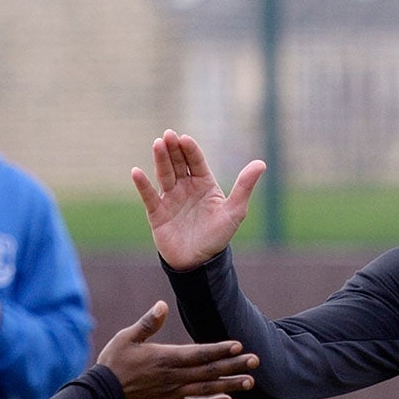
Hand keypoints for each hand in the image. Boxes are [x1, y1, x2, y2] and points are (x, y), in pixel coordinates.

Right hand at [97, 301, 258, 398]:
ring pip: (207, 389)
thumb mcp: (127, 337)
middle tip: (255, 361)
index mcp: (165, 358)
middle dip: (234, 365)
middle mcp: (174, 377)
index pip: (199, 353)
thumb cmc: (113, 362)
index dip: (219, 349)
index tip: (239, 345)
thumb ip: (147, 323)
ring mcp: (173, 393)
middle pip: (209, 371)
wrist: (101, 394)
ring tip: (250, 382)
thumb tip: (162, 305)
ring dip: (230, 385)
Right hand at [130, 130, 264, 271]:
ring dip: (160, 160)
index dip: (190, 150)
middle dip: (173, 149)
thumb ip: (244, 187)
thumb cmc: (217, 236)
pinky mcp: (157, 212)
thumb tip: (262, 163)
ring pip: (164, 174)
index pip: (196, 161)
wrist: (199, 264)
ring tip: (157, 144)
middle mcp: (186, 187)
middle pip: (178, 163)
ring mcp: (170, 198)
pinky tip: (136, 172)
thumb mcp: (234, 211)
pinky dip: (142, 185)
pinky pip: (148, 196)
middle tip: (168, 135)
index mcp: (204, 184)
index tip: (185, 139)